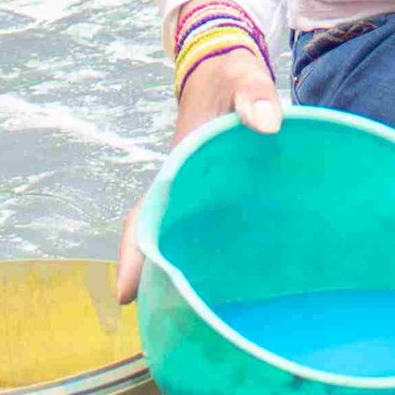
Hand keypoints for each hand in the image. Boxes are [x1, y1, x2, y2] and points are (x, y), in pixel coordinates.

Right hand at [115, 38, 283, 302]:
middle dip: (156, 283)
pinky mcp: (216, 199)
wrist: (226, 66)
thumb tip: (269, 124)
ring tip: (195, 324)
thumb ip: (254, 95)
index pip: (145, 216)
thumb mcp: (242, 76)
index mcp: (177, 166)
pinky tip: (231, 289)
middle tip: (166, 328)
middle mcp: (180, 188)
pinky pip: (206, 235)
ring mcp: (196, 196)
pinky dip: (208, 260)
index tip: (126, 294)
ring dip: (180, 275)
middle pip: (157, 242)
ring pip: (180, 242)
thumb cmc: (230, 75)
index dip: (133, 255)